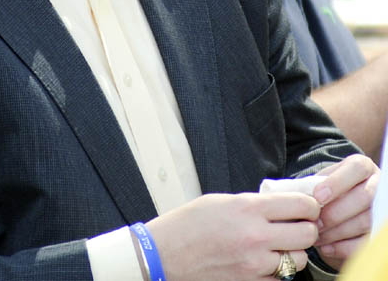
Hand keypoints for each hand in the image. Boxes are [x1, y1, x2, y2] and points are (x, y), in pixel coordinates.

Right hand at [147, 192, 318, 280]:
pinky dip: (276, 271)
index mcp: (247, 208)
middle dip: (306, 229)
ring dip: (292, 252)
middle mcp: (256, 235)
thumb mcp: (220, 201)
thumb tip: (280, 206)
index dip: (309, 205)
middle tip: (296, 226)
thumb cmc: (187, 224)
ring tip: (277, 246)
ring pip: (298, 260)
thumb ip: (253, 204)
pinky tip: (262, 261)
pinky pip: (280, 278)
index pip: (301, 205)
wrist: (165, 254)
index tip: (306, 207)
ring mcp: (255, 263)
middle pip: (307, 234)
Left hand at [313, 154, 378, 267]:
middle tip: (314, 223)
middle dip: (336, 212)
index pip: (356, 169)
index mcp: (362, 166)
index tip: (317, 197)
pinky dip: (345, 247)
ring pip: (366, 221)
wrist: (340, 204)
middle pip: (364, 197)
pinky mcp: (381, 233)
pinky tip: (326, 248)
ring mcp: (383, 209)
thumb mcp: (321, 180)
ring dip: (337, 232)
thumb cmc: (326, 189)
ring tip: (316, 236)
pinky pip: (367, 242)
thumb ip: (314, 185)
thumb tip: (297, 197)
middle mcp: (378, 185)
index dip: (337, 183)